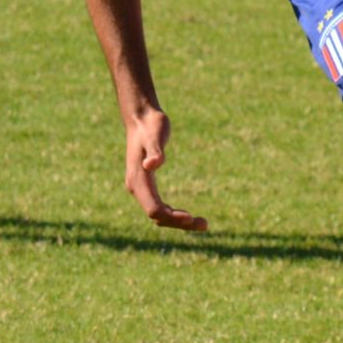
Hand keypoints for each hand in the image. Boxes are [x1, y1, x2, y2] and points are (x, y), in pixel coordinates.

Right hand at [124, 106, 209, 231]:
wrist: (141, 118)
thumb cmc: (151, 125)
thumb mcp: (156, 135)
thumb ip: (155, 150)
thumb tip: (152, 164)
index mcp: (138, 180)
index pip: (154, 208)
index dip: (172, 217)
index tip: (191, 217)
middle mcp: (136, 187)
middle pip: (157, 215)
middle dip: (179, 223)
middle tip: (205, 225)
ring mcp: (141, 187)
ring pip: (158, 214)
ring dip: (178, 222)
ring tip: (203, 224)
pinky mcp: (147, 184)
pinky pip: (158, 206)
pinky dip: (173, 214)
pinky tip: (188, 216)